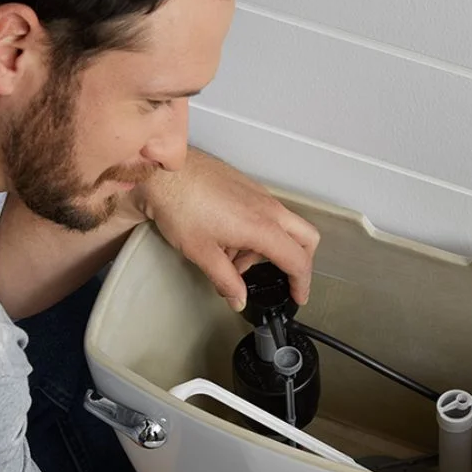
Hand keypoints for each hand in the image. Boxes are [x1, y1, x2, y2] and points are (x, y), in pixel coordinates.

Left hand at [132, 148, 319, 310]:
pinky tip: (230, 240)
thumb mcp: (202, 253)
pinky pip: (268, 212)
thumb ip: (226, 281)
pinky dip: (260, 231)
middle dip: (301, 261)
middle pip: (307, 238)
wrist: (164, 172)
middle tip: (283, 279)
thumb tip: (238, 299)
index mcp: (262, 227)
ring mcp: (260, 194)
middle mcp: (268, 207)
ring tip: (237, 261)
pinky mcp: (248, 187)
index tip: (298, 296)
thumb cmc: (180, 204)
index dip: (302, 283)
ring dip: (271, 248)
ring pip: (285, 225)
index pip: (298, 260)